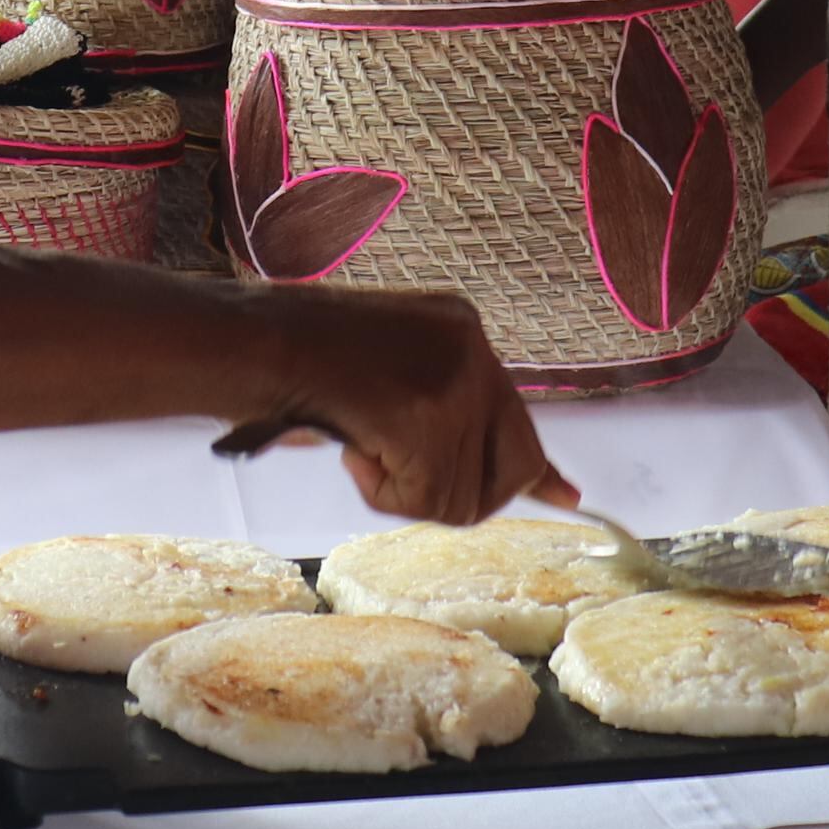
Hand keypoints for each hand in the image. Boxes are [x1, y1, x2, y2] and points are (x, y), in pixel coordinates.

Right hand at [241, 285, 566, 522]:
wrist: (260, 342)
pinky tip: (354, 453)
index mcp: (461, 327)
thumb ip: (432, 403)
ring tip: (359, 449)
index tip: (569, 497)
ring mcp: (455, 384)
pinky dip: (384, 494)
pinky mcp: (429, 419)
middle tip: (403, 478)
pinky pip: (427, 500)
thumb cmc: (299, 357)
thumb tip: (469, 471)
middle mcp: (473, 350)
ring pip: (463, 496)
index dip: (537, 467)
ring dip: (405, 490)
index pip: (515, 409)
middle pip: (512, 464)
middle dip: (466, 491)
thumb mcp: (385, 365)